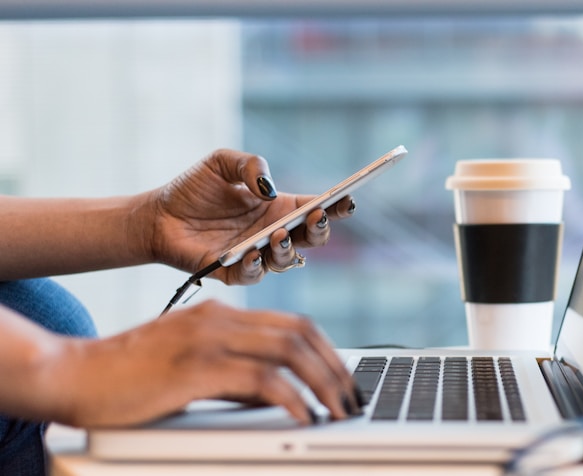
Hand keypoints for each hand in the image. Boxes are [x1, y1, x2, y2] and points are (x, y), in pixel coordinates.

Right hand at [45, 301, 359, 427]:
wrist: (72, 374)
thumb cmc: (127, 377)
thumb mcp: (190, 367)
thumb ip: (233, 374)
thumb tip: (276, 395)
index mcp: (220, 314)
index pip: (293, 323)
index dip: (327, 350)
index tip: (344, 379)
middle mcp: (219, 318)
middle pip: (300, 333)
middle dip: (335, 367)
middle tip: (351, 398)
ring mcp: (208, 339)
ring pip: (289, 351)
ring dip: (323, 383)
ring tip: (338, 411)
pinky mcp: (196, 367)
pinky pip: (261, 379)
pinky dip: (291, 398)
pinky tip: (304, 416)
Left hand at [146, 149, 354, 284]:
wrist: (157, 215)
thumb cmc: (193, 189)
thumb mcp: (221, 162)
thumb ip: (249, 165)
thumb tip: (269, 188)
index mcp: (279, 208)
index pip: (316, 208)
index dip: (336, 206)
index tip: (347, 199)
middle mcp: (273, 233)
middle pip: (312, 239)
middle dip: (320, 229)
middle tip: (316, 217)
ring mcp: (256, 255)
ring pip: (287, 261)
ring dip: (288, 249)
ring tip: (278, 234)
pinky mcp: (233, 273)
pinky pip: (253, 275)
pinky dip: (256, 266)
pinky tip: (252, 252)